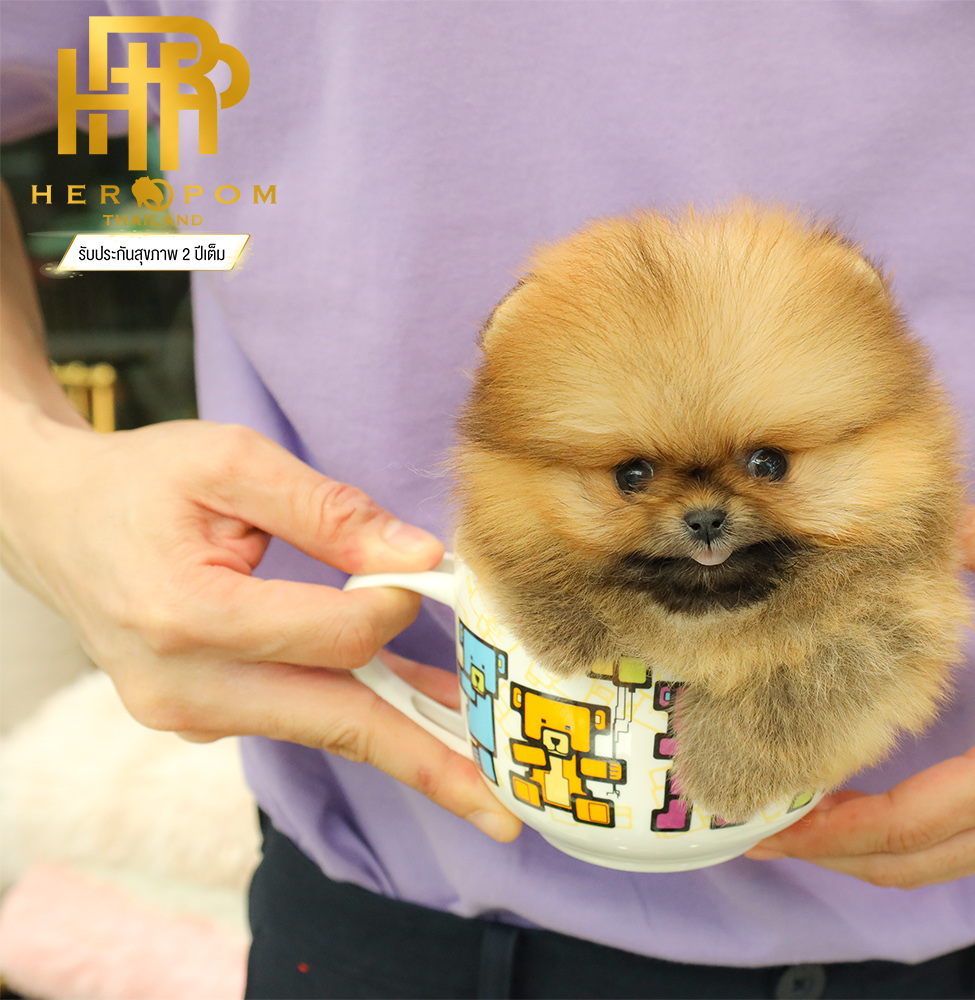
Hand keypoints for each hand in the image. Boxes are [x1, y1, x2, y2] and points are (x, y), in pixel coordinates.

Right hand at [0, 414, 519, 841]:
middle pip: (339, 724)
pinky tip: (430, 726)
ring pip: (327, 729)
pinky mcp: (200, 718)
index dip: (398, 604)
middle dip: (431, 765)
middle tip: (506, 812)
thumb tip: (418, 558)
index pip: (336, 636)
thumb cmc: (143, 483)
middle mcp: (184, 687)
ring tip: (490, 781)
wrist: (52, 520)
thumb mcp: (231, 462)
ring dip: (411, 745)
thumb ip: (329, 510)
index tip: (430, 569)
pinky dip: (367, 719)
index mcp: (186, 616)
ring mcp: (188, 714)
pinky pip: (302, 718)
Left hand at [746, 504, 974, 886]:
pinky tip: (884, 818)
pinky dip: (918, 848)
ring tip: (806, 828)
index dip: (833, 828)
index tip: (771, 821)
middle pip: (916, 864)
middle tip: (758, 829)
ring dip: (871, 857)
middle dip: (830, 854)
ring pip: (947, 869)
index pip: (915, 821)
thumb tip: (920, 505)